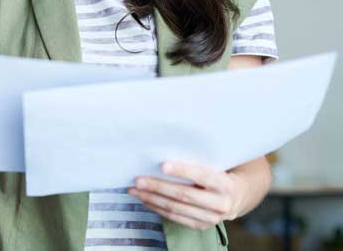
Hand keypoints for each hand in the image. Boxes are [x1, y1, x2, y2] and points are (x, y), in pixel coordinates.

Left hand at [127, 161, 246, 229]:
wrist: (238, 196)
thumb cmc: (221, 172)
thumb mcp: (217, 164)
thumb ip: (198, 158)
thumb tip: (166, 147)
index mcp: (227, 185)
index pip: (203, 176)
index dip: (183, 170)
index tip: (163, 165)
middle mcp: (221, 204)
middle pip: (184, 195)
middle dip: (158, 187)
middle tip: (138, 179)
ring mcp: (211, 218)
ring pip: (176, 208)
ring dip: (152, 199)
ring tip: (134, 190)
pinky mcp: (201, 225)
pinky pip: (175, 217)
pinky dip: (157, 208)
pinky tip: (145, 199)